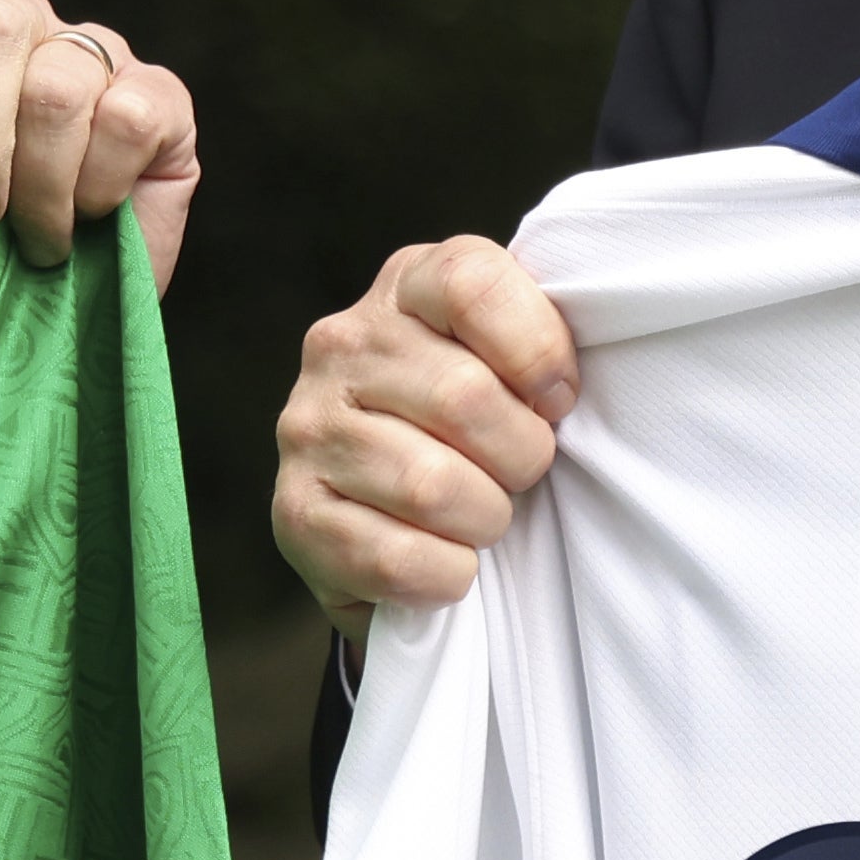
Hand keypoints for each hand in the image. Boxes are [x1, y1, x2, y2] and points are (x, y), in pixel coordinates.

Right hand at [271, 237, 577, 617]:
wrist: (390, 518)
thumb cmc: (478, 431)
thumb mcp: (509, 360)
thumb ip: (537, 342)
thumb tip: (566, 388)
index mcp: (406, 285)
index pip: (472, 284)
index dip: (537, 351)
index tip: (558, 400)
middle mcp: (342, 344)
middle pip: (463, 396)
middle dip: (521, 457)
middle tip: (520, 476)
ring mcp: (307, 428)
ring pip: (430, 486)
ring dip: (484, 521)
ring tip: (481, 518)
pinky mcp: (294, 512)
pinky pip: (395, 558)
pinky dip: (444, 575)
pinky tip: (447, 563)